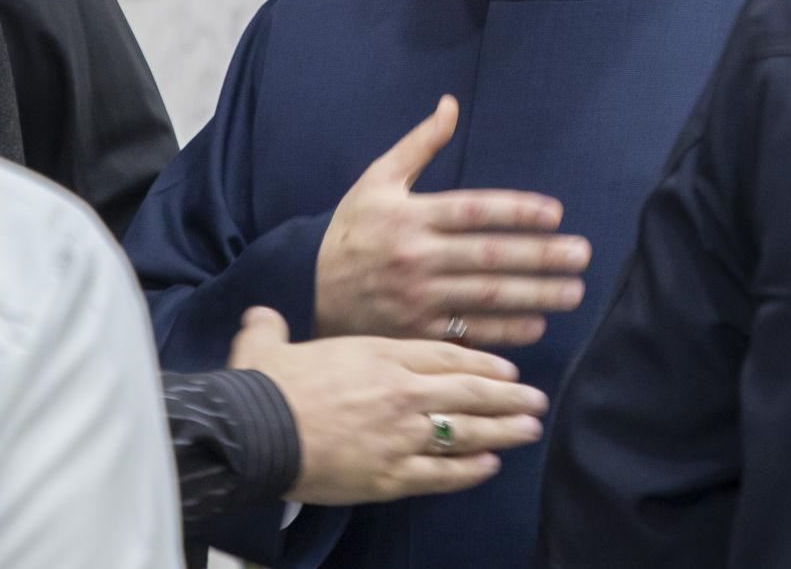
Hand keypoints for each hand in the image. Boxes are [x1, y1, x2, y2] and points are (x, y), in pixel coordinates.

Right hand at [229, 306, 547, 504]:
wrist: (254, 433)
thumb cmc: (262, 386)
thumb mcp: (265, 341)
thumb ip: (272, 326)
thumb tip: (261, 316)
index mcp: (378, 354)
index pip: (445, 353)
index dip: (481, 360)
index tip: (506, 366)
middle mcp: (400, 391)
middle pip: (468, 390)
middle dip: (507, 394)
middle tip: (536, 399)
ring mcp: (401, 435)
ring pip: (466, 430)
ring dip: (502, 431)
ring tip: (530, 429)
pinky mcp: (392, 475)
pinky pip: (443, 473)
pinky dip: (470, 470)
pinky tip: (491, 466)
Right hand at [314, 95, 590, 344]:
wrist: (308, 287)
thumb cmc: (352, 229)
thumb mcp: (377, 180)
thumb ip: (418, 145)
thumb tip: (450, 104)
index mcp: (410, 216)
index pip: (474, 211)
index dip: (517, 211)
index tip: (556, 213)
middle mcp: (416, 257)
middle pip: (489, 256)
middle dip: (541, 255)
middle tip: (582, 254)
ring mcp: (417, 298)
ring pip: (486, 296)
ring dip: (536, 295)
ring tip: (573, 289)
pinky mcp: (416, 332)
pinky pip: (469, 332)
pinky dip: (506, 331)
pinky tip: (538, 324)